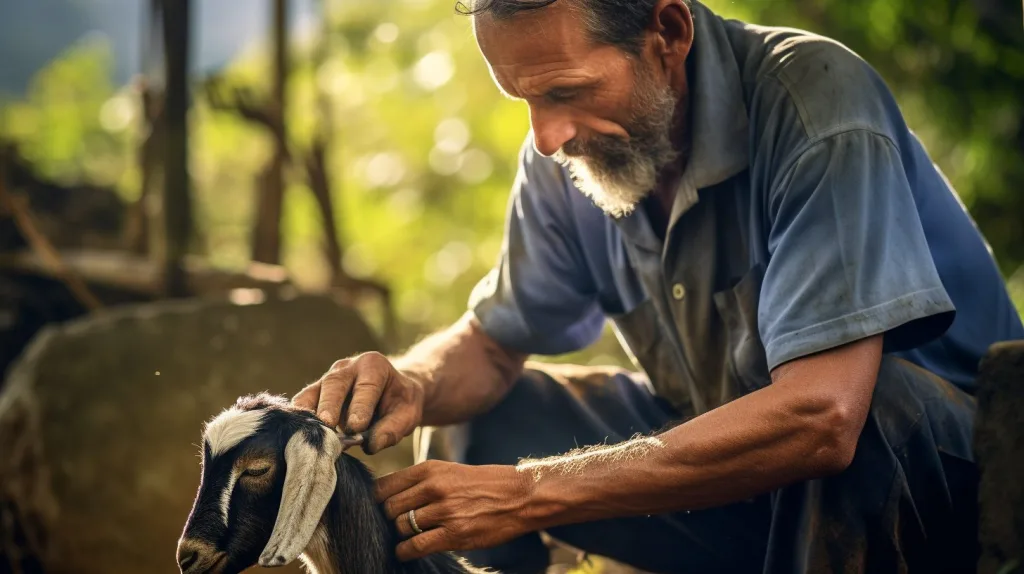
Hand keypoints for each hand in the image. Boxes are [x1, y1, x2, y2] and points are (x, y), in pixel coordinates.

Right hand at [292, 352, 424, 453]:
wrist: (391, 394)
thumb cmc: (399, 404)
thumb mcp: (408, 414)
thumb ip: (392, 429)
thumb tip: (370, 445)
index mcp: (373, 366)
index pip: (366, 387)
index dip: (360, 407)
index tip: (356, 427)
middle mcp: (347, 367)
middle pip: (334, 384)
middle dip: (329, 405)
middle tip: (327, 425)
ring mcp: (327, 379)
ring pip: (312, 393)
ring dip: (309, 413)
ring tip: (308, 432)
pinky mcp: (314, 393)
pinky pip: (302, 403)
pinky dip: (299, 418)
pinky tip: (298, 434)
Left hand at [375, 460, 536, 560]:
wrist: (520, 495)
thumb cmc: (484, 484)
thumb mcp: (450, 471)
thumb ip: (421, 480)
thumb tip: (388, 496)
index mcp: (430, 469)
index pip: (384, 485)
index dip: (377, 500)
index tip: (381, 508)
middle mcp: (433, 487)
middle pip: (388, 508)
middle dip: (389, 519)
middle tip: (398, 524)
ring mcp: (444, 511)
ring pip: (400, 527)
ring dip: (401, 535)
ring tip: (409, 536)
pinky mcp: (454, 534)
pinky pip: (414, 546)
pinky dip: (405, 551)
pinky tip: (407, 552)